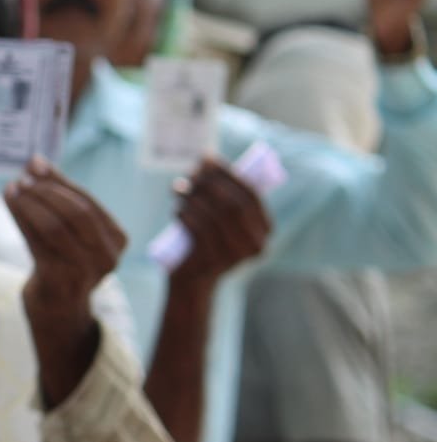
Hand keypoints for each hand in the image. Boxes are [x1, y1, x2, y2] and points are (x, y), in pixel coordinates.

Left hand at [6, 156, 126, 308]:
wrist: (59, 309)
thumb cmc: (65, 260)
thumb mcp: (71, 230)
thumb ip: (60, 197)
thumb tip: (36, 162)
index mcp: (117, 239)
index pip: (87, 202)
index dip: (60, 181)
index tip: (36, 164)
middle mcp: (107, 256)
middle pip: (75, 213)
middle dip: (46, 191)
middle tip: (22, 178)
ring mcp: (84, 271)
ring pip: (54, 226)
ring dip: (29, 203)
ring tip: (12, 188)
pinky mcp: (58, 280)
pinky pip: (36, 242)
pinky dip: (21, 218)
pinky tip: (10, 203)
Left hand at [172, 158, 270, 284]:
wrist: (192, 284)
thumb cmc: (205, 242)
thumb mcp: (219, 219)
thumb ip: (222, 195)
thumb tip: (206, 161)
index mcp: (264, 230)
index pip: (250, 194)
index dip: (227, 173)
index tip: (206, 158)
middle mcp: (256, 245)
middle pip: (232, 204)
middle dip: (209, 183)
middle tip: (189, 173)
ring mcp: (235, 257)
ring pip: (212, 215)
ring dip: (192, 197)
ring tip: (178, 190)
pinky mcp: (211, 263)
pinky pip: (197, 229)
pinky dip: (185, 214)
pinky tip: (177, 210)